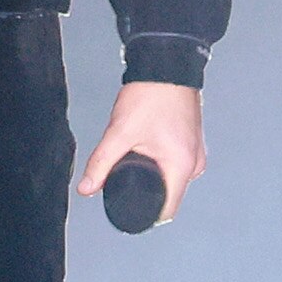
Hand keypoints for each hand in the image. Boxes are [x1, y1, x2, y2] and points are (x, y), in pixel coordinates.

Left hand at [79, 83, 205, 226]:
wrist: (167, 66)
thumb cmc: (151, 96)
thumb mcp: (120, 133)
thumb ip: (100, 163)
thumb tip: (86, 188)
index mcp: (182, 166)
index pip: (167, 209)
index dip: (145, 215)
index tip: (128, 211)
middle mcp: (194, 163)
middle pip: (168, 195)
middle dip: (146, 192)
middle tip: (124, 175)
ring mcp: (196, 152)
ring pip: (171, 180)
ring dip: (153, 177)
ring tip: (135, 156)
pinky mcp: (192, 142)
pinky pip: (175, 165)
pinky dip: (160, 164)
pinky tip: (146, 149)